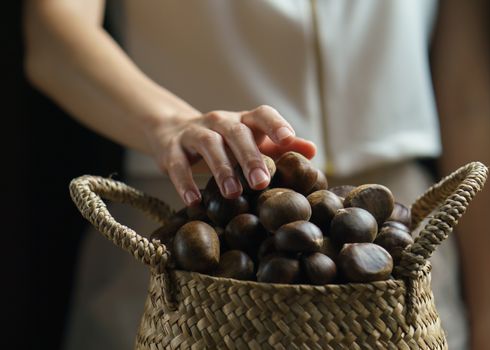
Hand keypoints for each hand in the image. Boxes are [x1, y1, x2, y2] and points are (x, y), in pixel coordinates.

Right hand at [147, 105, 315, 205]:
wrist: (172, 132)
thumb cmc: (223, 143)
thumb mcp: (250, 142)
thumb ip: (279, 147)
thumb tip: (312, 151)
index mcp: (243, 121)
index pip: (261, 114)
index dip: (275, 124)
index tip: (288, 139)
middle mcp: (219, 122)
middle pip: (236, 132)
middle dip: (250, 157)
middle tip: (261, 183)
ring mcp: (194, 133)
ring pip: (208, 144)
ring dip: (221, 168)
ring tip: (232, 193)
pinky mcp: (171, 149)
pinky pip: (177, 164)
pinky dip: (184, 183)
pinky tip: (194, 201)